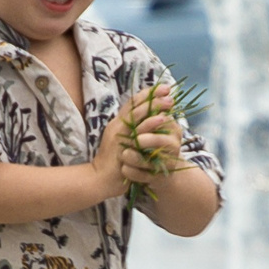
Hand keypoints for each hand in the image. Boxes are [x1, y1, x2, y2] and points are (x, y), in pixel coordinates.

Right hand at [98, 83, 181, 197]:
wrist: (100, 180)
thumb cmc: (114, 163)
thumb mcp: (124, 143)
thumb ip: (133, 133)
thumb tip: (149, 123)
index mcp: (118, 124)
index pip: (132, 103)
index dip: (147, 94)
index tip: (162, 88)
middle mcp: (117, 125)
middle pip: (134, 105)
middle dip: (152, 96)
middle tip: (167, 89)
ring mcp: (118, 134)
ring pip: (136, 115)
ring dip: (153, 106)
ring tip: (169, 101)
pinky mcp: (121, 145)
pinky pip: (137, 131)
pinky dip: (149, 123)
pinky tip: (161, 118)